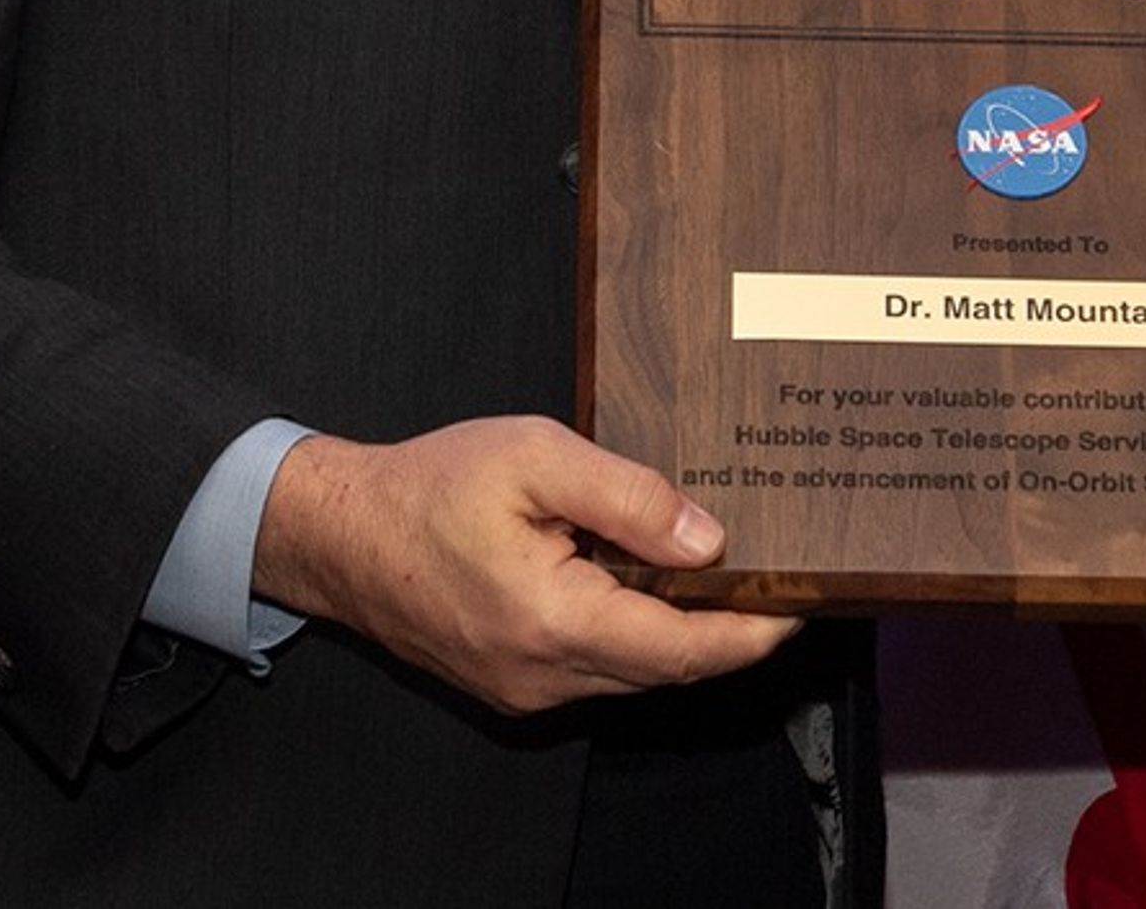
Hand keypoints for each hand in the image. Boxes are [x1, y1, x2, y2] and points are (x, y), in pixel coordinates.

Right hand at [253, 416, 799, 712]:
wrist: (341, 534)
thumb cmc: (433, 485)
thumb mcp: (538, 458)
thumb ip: (630, 498)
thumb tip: (709, 543)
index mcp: (555, 621)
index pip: (686, 649)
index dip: (753, 630)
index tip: (804, 600)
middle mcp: (545, 674)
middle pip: (669, 667)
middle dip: (730, 630)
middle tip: (781, 577)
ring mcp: (526, 688)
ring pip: (634, 671)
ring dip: (682, 632)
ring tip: (729, 573)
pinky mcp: (513, 682)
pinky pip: (597, 668)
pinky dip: (636, 633)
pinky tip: (651, 583)